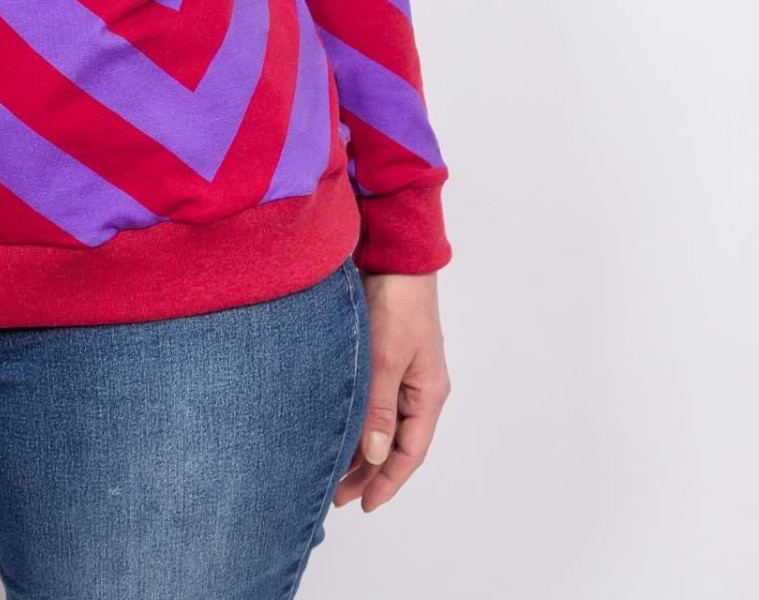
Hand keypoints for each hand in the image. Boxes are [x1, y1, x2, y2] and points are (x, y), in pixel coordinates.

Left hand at [331, 270, 448, 513]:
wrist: (393, 254)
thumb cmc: (396, 302)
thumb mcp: (386, 359)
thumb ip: (379, 408)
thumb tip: (373, 456)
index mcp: (427, 394)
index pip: (408, 452)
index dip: (386, 482)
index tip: (363, 505)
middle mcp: (417, 389)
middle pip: (394, 443)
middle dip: (368, 472)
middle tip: (337, 497)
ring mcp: (401, 373)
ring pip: (381, 423)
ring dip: (359, 448)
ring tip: (330, 472)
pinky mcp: (382, 356)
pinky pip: (371, 401)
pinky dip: (356, 420)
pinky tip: (334, 429)